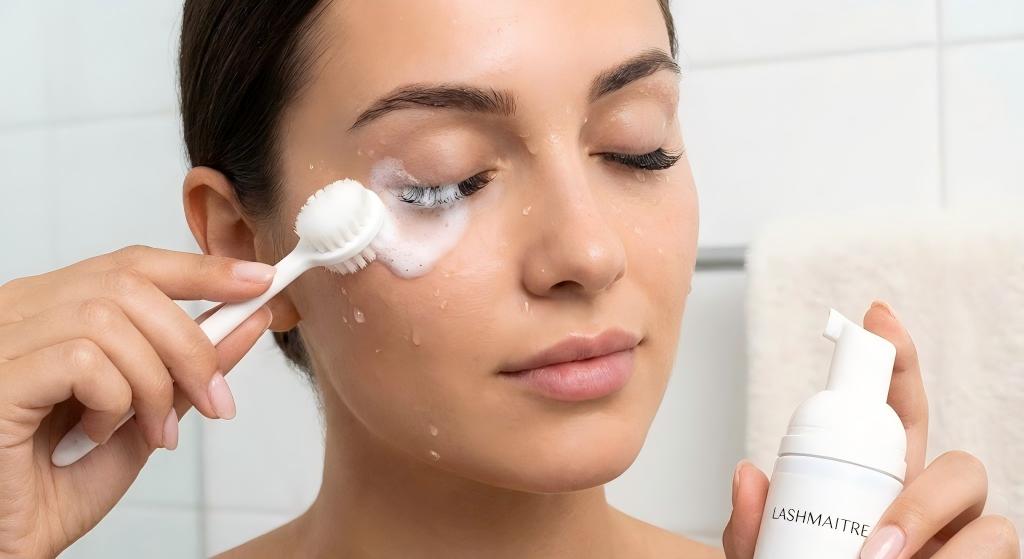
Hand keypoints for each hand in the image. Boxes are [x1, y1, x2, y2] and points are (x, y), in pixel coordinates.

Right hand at [0, 245, 274, 558]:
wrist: (12, 542)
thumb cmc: (58, 483)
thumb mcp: (144, 415)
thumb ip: (188, 368)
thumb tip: (247, 322)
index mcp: (53, 310)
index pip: (132, 264)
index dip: (200, 269)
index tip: (256, 281)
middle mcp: (21, 312)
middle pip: (130, 284)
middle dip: (191, 343)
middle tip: (216, 399)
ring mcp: (2, 340)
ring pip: (109, 320)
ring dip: (154, 382)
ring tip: (151, 431)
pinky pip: (81, 359)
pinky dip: (112, 400)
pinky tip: (94, 436)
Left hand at [721, 301, 1020, 557]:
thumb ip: (752, 528)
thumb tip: (748, 472)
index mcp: (878, 487)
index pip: (895, 417)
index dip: (894, 364)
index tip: (877, 316)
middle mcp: (930, 511)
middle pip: (960, 463)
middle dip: (925, 494)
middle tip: (878, 543)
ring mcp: (965, 546)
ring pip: (992, 520)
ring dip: (940, 545)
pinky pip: (1001, 556)